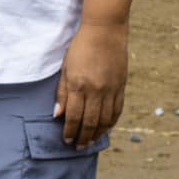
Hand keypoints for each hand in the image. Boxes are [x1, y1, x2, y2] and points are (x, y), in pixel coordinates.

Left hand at [55, 21, 127, 146]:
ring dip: (97, 134)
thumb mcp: (65, 68)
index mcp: (78, 84)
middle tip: (77, 146)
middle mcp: (95, 90)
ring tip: (89, 142)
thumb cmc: (80, 48)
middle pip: (90, 121)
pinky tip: (105, 129)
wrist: (104, 32)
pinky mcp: (121, 87)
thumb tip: (57, 114)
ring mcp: (110, 89)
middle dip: (82, 136)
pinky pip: (117, 110)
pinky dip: (111, 123)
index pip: (73, 115)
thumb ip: (62, 92)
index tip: (66, 140)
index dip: (69, 130)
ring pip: (105, 119)